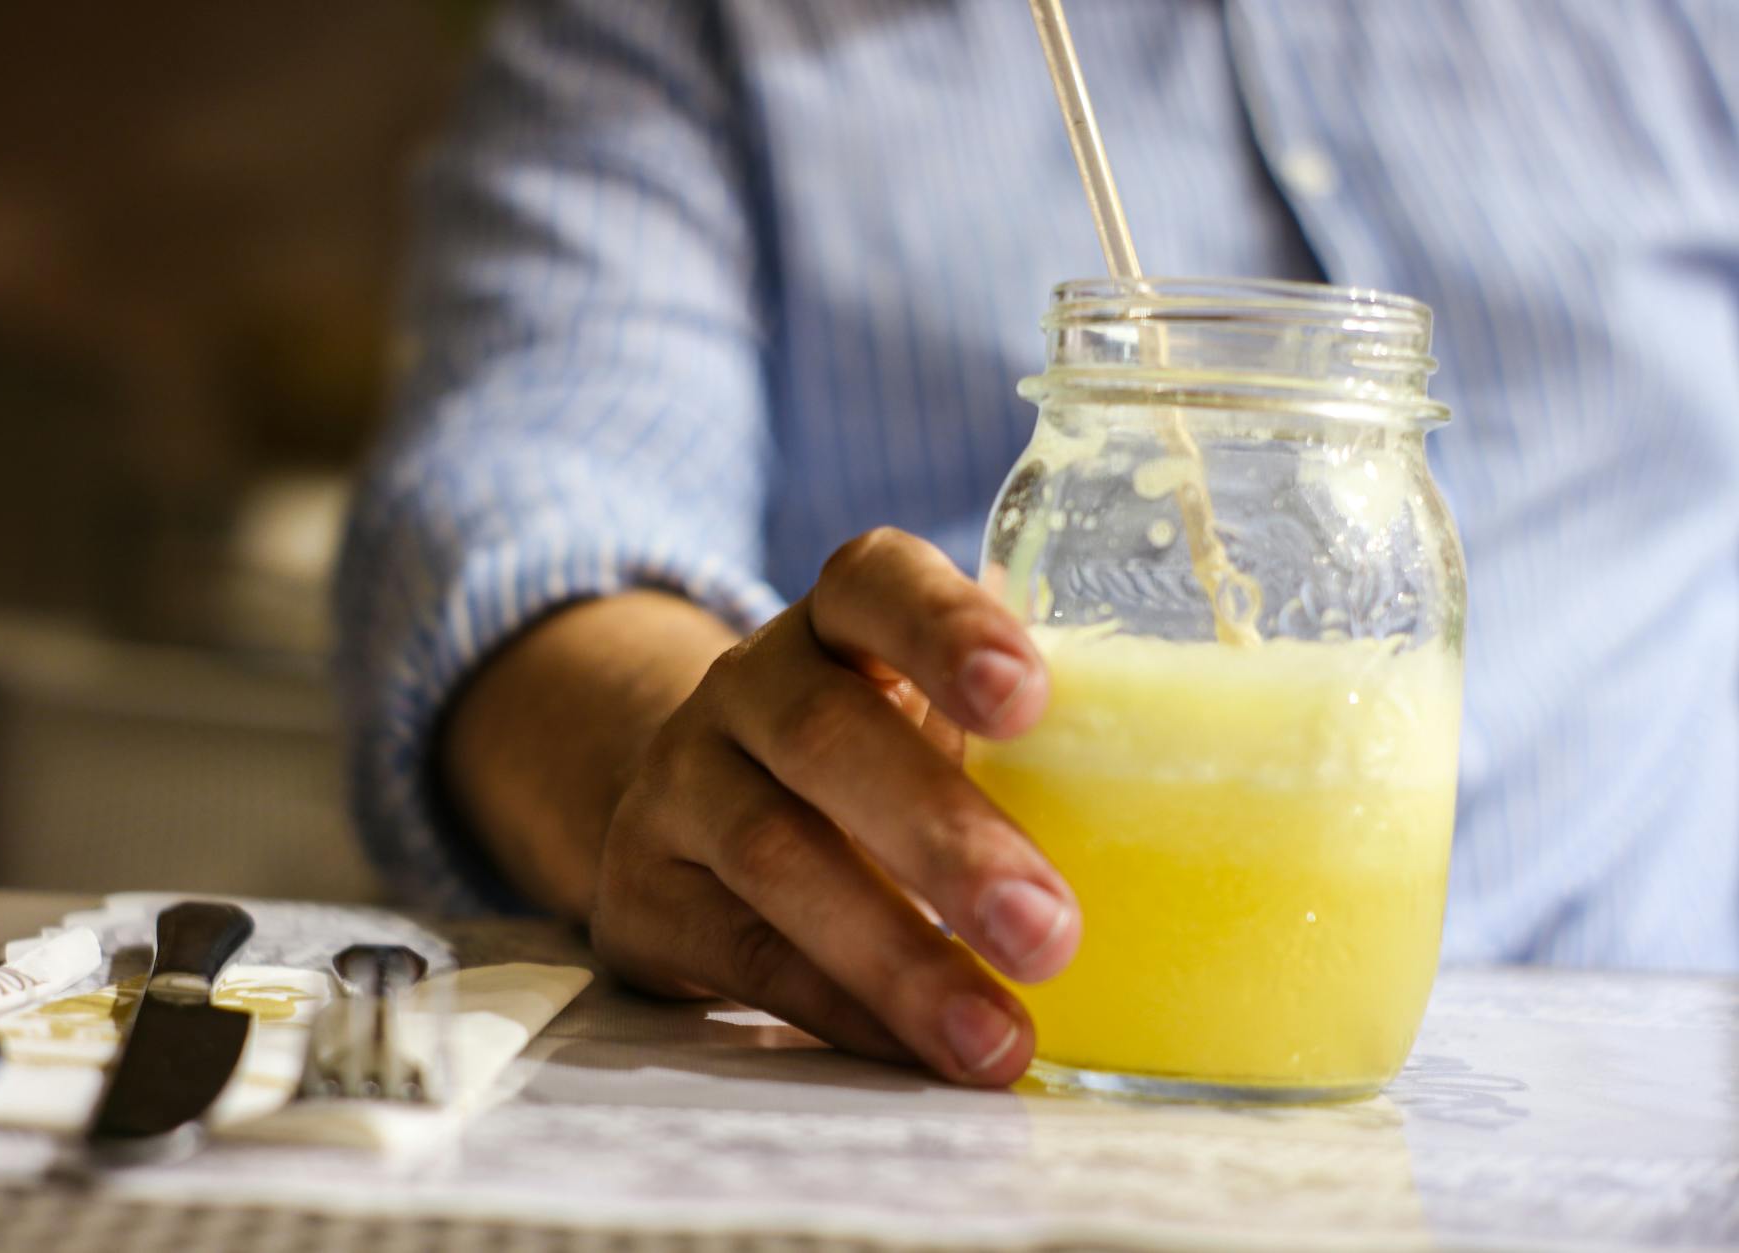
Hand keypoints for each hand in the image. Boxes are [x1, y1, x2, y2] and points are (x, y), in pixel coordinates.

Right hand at [589, 528, 1079, 1085]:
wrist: (700, 815)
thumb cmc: (878, 766)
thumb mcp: (940, 728)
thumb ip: (1038, 752)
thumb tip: (1230, 849)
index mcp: (840, 622)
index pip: (875, 582)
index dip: (946, 627)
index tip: (1030, 698)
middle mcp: (748, 684)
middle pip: (827, 736)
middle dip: (943, 837)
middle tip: (1049, 930)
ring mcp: (682, 782)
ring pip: (775, 855)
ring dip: (895, 954)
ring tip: (997, 1037)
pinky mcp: (643, 890)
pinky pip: (741, 952)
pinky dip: (838, 1007)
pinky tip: (917, 1052)